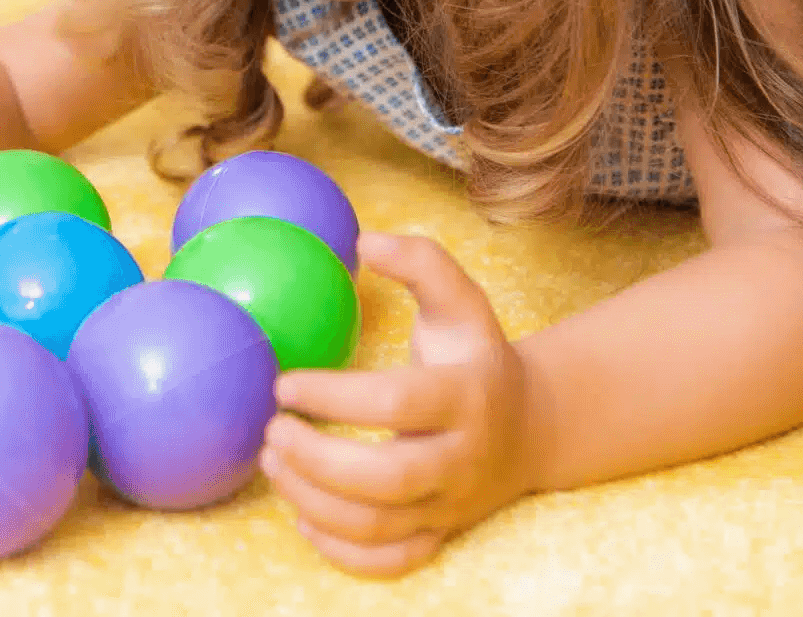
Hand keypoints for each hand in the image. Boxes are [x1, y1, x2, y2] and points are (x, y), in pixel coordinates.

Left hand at [260, 233, 537, 577]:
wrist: (532, 427)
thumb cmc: (475, 355)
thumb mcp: (461, 302)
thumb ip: (421, 262)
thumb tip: (364, 240)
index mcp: (467, 396)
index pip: (396, 402)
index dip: (334, 396)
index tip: (282, 383)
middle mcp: (463, 458)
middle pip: (388, 478)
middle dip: (318, 460)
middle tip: (270, 430)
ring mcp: (452, 504)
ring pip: (380, 525)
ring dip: (314, 501)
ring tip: (271, 461)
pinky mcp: (440, 535)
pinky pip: (391, 562)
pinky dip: (342, 552)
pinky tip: (301, 513)